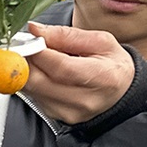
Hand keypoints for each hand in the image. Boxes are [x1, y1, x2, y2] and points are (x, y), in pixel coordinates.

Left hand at [22, 22, 137, 124]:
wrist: (122, 92)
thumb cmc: (112, 65)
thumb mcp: (100, 41)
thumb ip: (66, 35)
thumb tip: (35, 30)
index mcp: (102, 77)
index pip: (61, 67)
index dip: (38, 52)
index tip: (26, 39)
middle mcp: (85, 100)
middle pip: (39, 81)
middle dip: (24, 60)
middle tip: (24, 45)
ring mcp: (70, 111)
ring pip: (31, 89)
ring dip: (26, 70)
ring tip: (38, 57)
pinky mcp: (57, 116)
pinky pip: (33, 96)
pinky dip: (32, 81)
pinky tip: (43, 72)